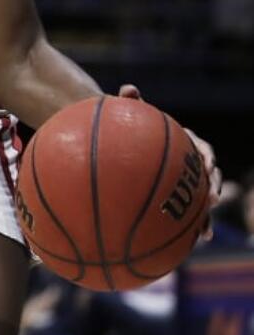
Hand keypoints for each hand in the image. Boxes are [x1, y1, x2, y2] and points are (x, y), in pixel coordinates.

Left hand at [120, 84, 219, 240]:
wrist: (119, 144)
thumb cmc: (124, 128)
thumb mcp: (127, 116)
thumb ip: (130, 103)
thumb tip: (128, 89)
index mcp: (183, 145)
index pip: (202, 148)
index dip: (207, 156)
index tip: (207, 164)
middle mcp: (188, 165)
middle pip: (210, 178)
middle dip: (214, 189)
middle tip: (213, 199)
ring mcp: (182, 185)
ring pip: (200, 202)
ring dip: (204, 217)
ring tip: (204, 232)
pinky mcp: (173, 200)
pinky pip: (182, 217)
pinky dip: (184, 229)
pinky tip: (181, 246)